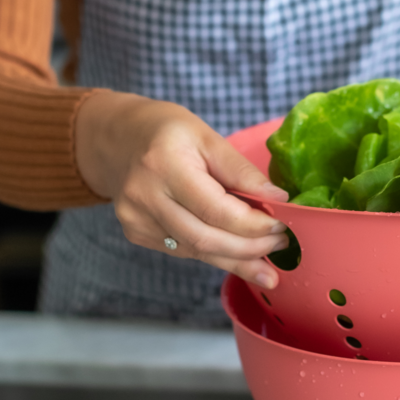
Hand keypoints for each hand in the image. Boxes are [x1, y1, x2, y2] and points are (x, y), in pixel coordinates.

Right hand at [73, 90, 291, 288]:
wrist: (118, 140)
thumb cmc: (168, 133)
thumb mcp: (208, 137)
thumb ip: (242, 171)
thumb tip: (279, 200)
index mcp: (164, 164)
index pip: (216, 210)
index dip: (252, 225)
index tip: (281, 228)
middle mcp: (144, 195)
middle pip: (205, 239)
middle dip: (248, 249)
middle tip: (280, 248)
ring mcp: (136, 218)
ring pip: (196, 252)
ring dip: (236, 261)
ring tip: (267, 267)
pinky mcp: (136, 233)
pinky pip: (184, 251)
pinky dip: (214, 255)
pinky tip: (237, 257)